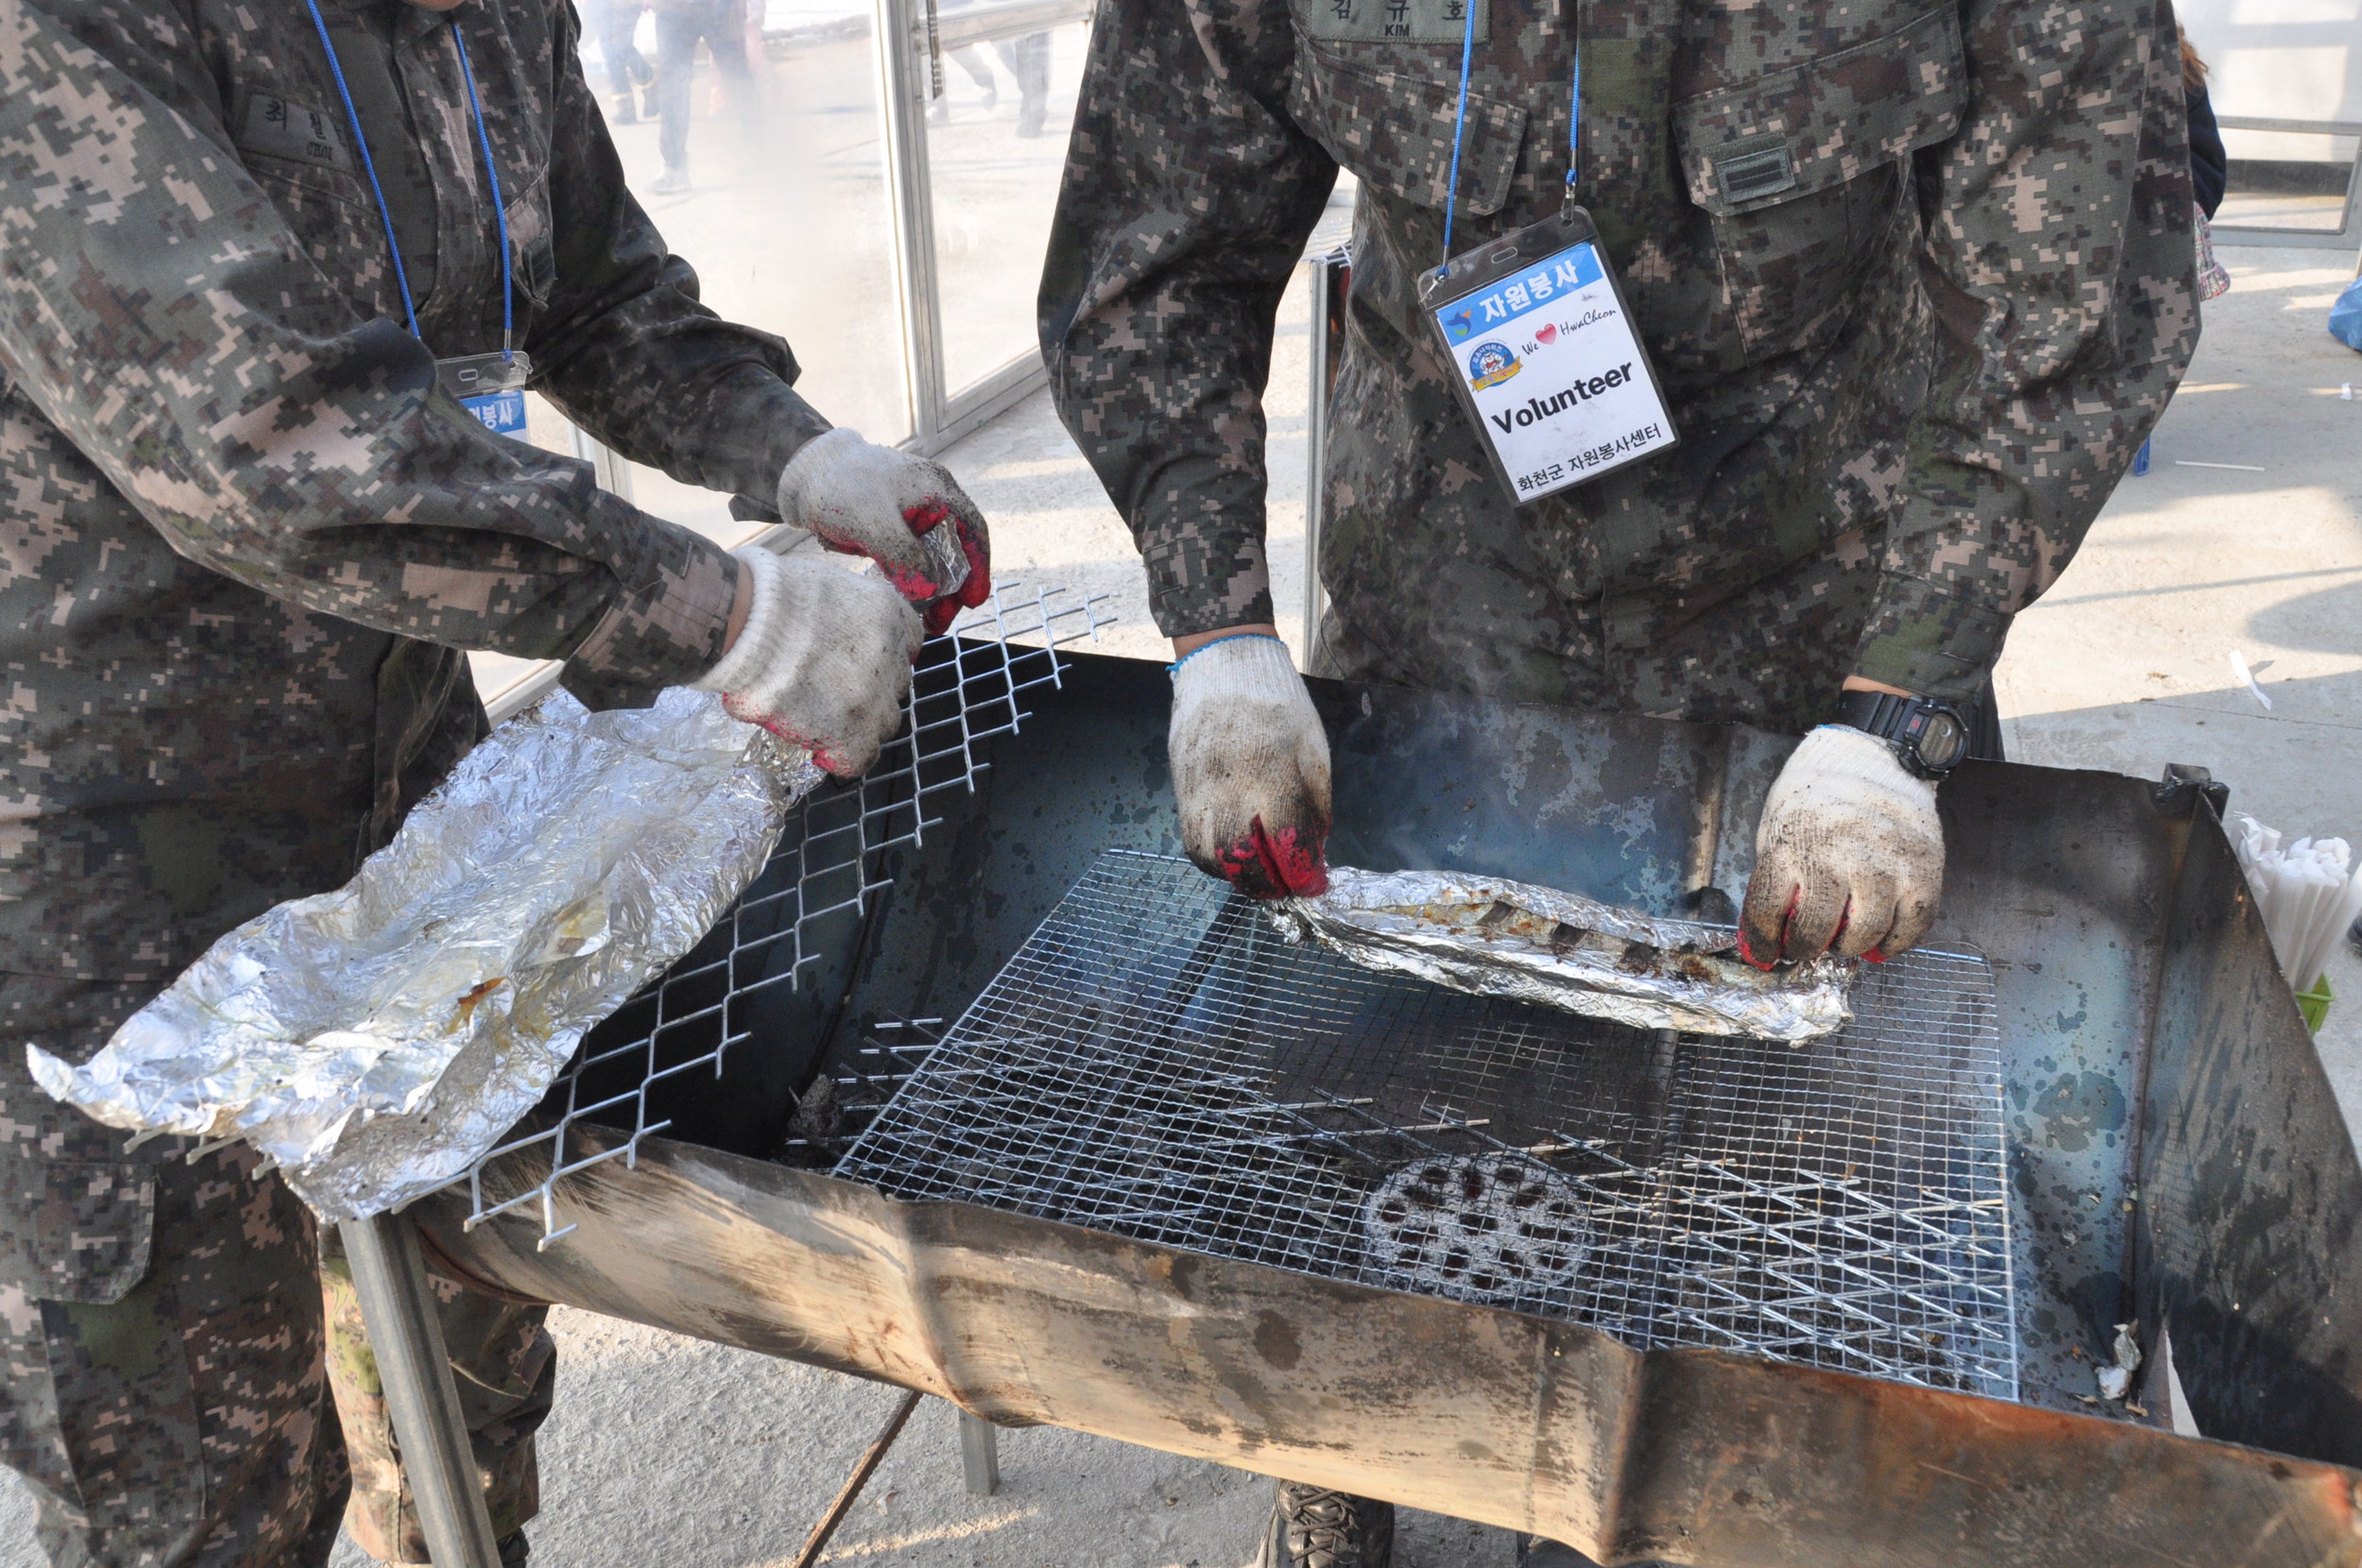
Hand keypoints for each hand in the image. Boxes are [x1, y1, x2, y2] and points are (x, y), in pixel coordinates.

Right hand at [693, 547, 922, 776]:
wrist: (750, 623)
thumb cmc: (769, 594)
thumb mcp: (824, 579)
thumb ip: (843, 606)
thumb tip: (827, 624)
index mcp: (886, 612)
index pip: (908, 641)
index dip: (885, 654)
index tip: (864, 659)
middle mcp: (889, 655)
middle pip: (895, 685)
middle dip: (870, 689)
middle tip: (832, 688)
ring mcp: (873, 695)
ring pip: (883, 723)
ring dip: (856, 723)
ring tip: (819, 718)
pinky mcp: (850, 731)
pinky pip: (859, 757)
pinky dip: (840, 756)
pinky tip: (820, 750)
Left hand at [774, 428, 990, 633]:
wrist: (801, 473)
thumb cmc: (839, 486)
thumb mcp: (873, 523)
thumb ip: (904, 556)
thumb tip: (930, 590)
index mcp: (937, 489)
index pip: (973, 531)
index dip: (978, 568)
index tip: (973, 601)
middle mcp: (931, 500)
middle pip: (955, 549)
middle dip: (952, 588)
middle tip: (941, 622)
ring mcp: (911, 514)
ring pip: (933, 557)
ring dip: (932, 588)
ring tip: (925, 620)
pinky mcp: (892, 526)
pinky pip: (910, 557)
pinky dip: (911, 579)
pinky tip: (905, 599)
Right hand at [1168, 633, 1330, 898]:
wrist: (1223, 666)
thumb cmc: (1279, 706)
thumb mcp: (1313, 750)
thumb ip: (1315, 803)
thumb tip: (1314, 850)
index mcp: (1272, 774)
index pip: (1287, 844)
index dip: (1303, 873)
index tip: (1314, 882)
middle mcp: (1229, 788)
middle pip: (1242, 861)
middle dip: (1269, 884)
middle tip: (1287, 885)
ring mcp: (1198, 790)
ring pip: (1209, 856)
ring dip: (1237, 876)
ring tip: (1260, 871)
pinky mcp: (1180, 789)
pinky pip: (1191, 838)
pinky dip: (1214, 857)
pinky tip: (1234, 851)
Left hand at [1740, 726, 1942, 965]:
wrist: (1871, 759)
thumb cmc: (1817, 797)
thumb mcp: (1777, 830)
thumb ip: (1775, 881)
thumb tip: (1766, 935)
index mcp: (1791, 846)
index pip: (1767, 912)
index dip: (1763, 942)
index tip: (1767, 953)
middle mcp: (1837, 858)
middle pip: (1816, 930)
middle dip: (1805, 947)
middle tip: (1807, 946)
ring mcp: (1883, 865)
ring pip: (1865, 933)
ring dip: (1850, 947)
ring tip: (1844, 940)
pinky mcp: (1922, 870)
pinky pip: (1912, 925)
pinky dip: (1895, 942)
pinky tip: (1881, 942)